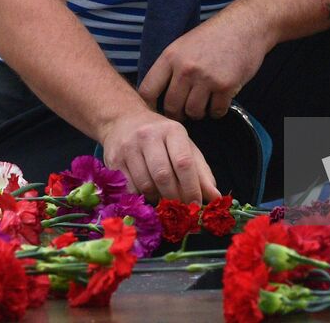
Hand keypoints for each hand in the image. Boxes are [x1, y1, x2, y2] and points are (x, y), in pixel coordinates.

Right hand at [100, 108, 219, 203]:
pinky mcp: (113, 160)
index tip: (196, 204)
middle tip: (180, 208)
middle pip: (163, 176)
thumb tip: (215, 197)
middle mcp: (149, 136)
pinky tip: (147, 193)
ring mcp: (128, 147)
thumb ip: (201, 172)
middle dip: (175, 197)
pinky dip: (141, 197)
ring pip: (145, 185)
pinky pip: (130, 189)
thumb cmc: (160, 138)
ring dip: (158, 199)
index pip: (183, 162)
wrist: (123, 121)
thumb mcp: (184, 147)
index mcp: (172, 130)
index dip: (191, 187)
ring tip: (164, 198)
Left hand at [139, 11, 268, 122]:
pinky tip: (219, 101)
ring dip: (199, 113)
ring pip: (193, 112)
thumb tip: (157, 96)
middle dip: (177, 114)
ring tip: (204, 104)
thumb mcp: (183, 45)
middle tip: (184, 111)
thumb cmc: (214, 36)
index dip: (150, 105)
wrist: (245, 25)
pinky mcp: (226, 86)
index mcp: (170, 57)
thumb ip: (170, 67)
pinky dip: (217, 111)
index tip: (157, 110)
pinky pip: (216, 112)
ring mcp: (206, 78)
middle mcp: (185, 68)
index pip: (147, 91)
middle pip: (171, 107)